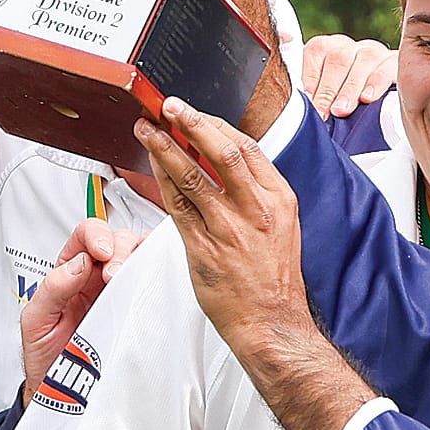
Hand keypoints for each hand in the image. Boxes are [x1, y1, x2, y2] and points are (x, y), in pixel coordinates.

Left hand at [20, 220, 145, 398]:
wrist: (61, 393)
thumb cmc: (46, 356)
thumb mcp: (36, 322)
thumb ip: (52, 289)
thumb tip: (77, 263)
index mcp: (69, 271)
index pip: (86, 235)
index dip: (97, 235)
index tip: (101, 253)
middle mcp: (95, 276)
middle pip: (119, 239)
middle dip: (121, 249)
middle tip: (115, 274)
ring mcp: (119, 290)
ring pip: (140, 255)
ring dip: (141, 259)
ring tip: (133, 279)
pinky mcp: (136, 307)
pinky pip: (152, 281)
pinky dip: (158, 274)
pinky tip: (154, 283)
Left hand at [131, 100, 307, 353]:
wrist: (270, 321)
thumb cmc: (273, 277)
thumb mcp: (281, 225)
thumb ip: (256, 192)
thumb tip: (226, 163)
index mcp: (278, 199)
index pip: (247, 148)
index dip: (216, 125)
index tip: (196, 113)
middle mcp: (256, 209)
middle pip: (221, 152)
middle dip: (190, 124)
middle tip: (169, 107)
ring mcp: (228, 228)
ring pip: (192, 176)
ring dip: (165, 147)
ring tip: (148, 129)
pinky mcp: (203, 247)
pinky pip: (176, 206)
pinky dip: (162, 180)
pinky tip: (151, 166)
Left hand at [299, 35, 395, 117]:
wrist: (393, 92)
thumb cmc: (346, 98)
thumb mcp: (327, 94)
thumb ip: (314, 95)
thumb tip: (304, 110)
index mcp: (329, 47)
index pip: (316, 52)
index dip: (310, 79)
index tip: (308, 104)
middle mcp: (351, 47)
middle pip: (338, 58)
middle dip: (328, 89)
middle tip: (323, 112)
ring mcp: (374, 52)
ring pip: (363, 62)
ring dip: (349, 89)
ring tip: (342, 110)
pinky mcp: (395, 63)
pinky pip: (385, 70)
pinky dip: (375, 85)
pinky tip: (367, 98)